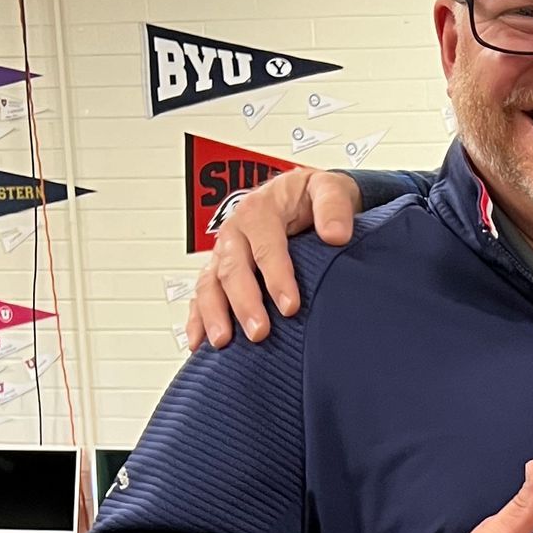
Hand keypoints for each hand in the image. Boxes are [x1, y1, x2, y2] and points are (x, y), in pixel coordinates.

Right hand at [186, 166, 361, 349]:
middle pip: (233, 268)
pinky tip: (198, 343)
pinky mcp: (219, 271)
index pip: (265, 244)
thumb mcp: (329, 188)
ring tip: (223, 342)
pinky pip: (201, 294)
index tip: (290, 305)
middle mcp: (236, 232)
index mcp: (260, 210)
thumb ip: (333, 207)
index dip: (276, 275)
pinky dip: (197, 318)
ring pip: (210, 282)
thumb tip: (336, 234)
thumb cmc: (312, 197)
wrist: (300, 197)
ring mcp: (224, 253)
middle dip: (244, 302)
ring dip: (214, 313)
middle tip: (259, 332)